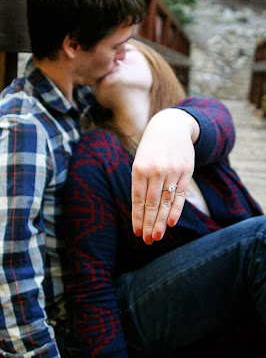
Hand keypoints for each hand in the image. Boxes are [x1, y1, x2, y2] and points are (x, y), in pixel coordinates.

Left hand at [131, 108, 199, 244]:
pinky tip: (171, 223)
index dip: (138, 217)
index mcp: (139, 168)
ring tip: (157, 236)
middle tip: (147, 240)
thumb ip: (140, 183)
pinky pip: (181, 195)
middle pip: (152, 203)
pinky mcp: (186, 171)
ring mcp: (172, 171)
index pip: (137, 199)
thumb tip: (141, 210)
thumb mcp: (140, 160)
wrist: (171, 126)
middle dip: (149, 224)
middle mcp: (156, 170)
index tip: (137, 232)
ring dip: (162, 221)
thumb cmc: (151, 148)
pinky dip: (176, 210)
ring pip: (167, 201)